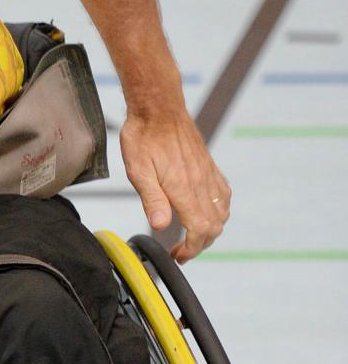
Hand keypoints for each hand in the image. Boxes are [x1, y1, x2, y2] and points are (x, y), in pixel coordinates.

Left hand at [120, 110, 230, 262]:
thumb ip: (152, 200)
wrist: (159, 108)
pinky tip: (206, 211)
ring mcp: (208, 175)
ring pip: (222, 212)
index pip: (199, 230)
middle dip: (200, 244)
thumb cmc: (143, 138)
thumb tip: (161, 226)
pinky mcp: (209, 166)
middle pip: (214, 226)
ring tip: (192, 236)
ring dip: (210, 230)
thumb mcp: (138, 171)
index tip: (177, 255)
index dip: (191, 248)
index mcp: (185, 189)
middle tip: (181, 251)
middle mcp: (202, 184)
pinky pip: (224, 195)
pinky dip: (219, 211)